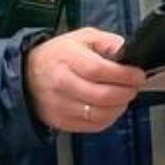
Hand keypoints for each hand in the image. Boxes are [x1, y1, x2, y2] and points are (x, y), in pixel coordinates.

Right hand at [25, 27, 145, 132]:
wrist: (27, 75)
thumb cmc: (58, 55)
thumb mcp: (82, 37)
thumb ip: (106, 41)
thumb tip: (125, 50)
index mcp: (67, 58)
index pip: (99, 70)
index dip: (124, 75)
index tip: (137, 75)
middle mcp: (62, 84)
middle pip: (102, 96)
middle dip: (126, 92)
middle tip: (134, 86)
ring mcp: (61, 106)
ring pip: (100, 114)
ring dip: (119, 107)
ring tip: (124, 96)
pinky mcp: (62, 122)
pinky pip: (93, 126)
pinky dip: (108, 119)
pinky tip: (112, 108)